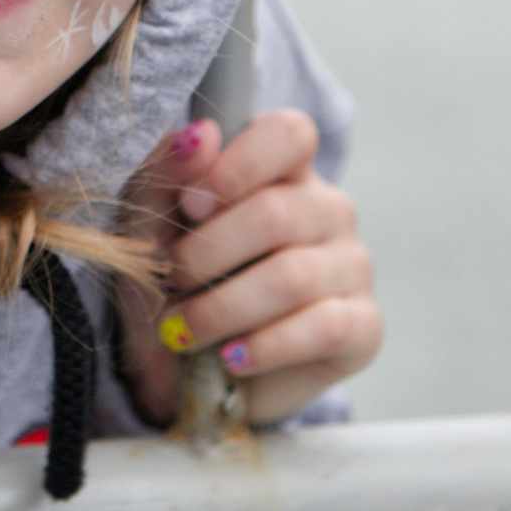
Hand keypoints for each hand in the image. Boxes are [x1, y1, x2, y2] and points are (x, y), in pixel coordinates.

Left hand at [117, 109, 382, 427]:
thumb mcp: (147, 227)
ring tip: (185, 330)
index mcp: (281, 170)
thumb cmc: (169, 287)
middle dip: (206, 255)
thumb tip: (201, 134)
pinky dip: (264, 347)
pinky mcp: (364, 327)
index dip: (236, 167)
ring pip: (293, 277)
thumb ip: (167, 175)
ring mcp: (351, 266)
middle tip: (172, 282)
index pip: (289, 133)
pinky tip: (231, 358)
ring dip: (222, 309)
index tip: (189, 207)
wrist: (178, 377)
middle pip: (277, 213)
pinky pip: (325, 328)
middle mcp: (326, 209)